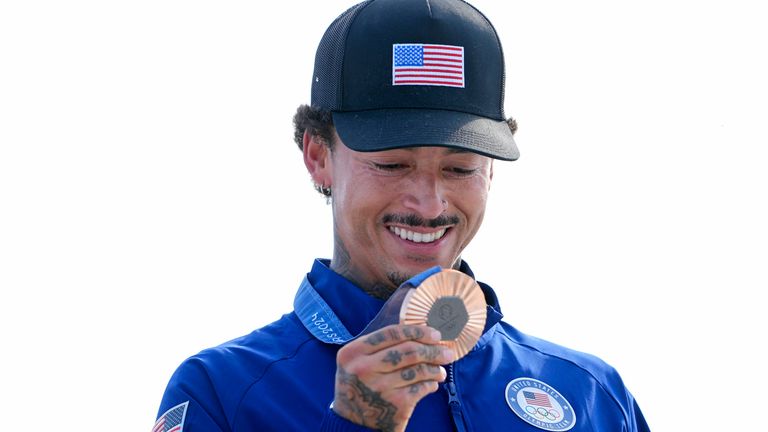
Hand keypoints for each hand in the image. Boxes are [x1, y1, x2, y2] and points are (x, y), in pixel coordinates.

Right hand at [332, 324, 455, 431]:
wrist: (352, 424)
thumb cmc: (360, 385)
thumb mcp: (357, 362)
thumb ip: (379, 346)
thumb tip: (421, 333)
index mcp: (353, 353)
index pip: (391, 333)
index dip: (417, 331)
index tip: (435, 334)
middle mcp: (364, 369)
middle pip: (409, 351)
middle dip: (433, 351)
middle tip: (447, 353)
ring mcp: (380, 387)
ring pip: (419, 370)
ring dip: (435, 369)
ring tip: (440, 371)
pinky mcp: (396, 404)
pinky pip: (422, 387)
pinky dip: (431, 384)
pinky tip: (432, 384)